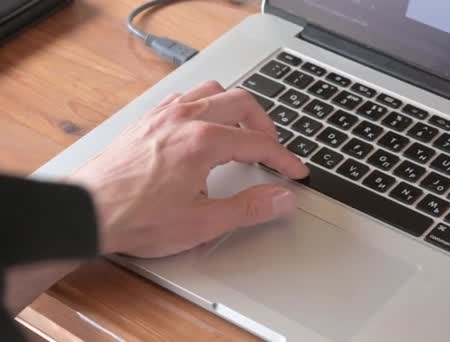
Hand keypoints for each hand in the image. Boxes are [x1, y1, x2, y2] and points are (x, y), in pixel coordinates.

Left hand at [69, 81, 308, 257]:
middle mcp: (185, 119)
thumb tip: (281, 198)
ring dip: (236, 109)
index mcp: (203, 142)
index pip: (259, 144)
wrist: (86, 212)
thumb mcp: (202, 222)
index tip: (295, 171)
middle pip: (242, 103)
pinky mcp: (149, 119)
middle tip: (272, 150)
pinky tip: (204, 126)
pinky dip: (207, 105)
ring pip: (214, 91)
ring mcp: (164, 115)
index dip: (284, 159)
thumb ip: (249, 208)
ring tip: (242, 134)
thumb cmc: (136, 217)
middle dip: (265, 126)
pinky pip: (186, 96)